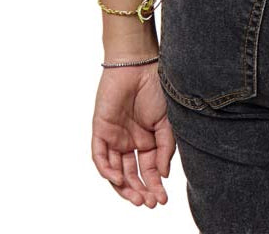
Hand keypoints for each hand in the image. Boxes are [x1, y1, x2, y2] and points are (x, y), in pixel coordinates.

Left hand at [91, 63, 174, 206]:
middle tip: (150, 203)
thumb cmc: (156, 88)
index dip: (155, 185)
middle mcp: (130, 141)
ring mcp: (115, 137)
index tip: (163, 199)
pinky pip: (100, 156)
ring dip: (125, 187)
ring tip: (137, 198)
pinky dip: (108, 170)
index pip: (149, 169)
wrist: (139, 65)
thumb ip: (166, 148)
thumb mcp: (168, 121)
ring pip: (116, 170)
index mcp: (148, 139)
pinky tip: (119, 180)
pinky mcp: (101, 130)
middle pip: (132, 174)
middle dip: (141, 190)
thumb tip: (163, 175)